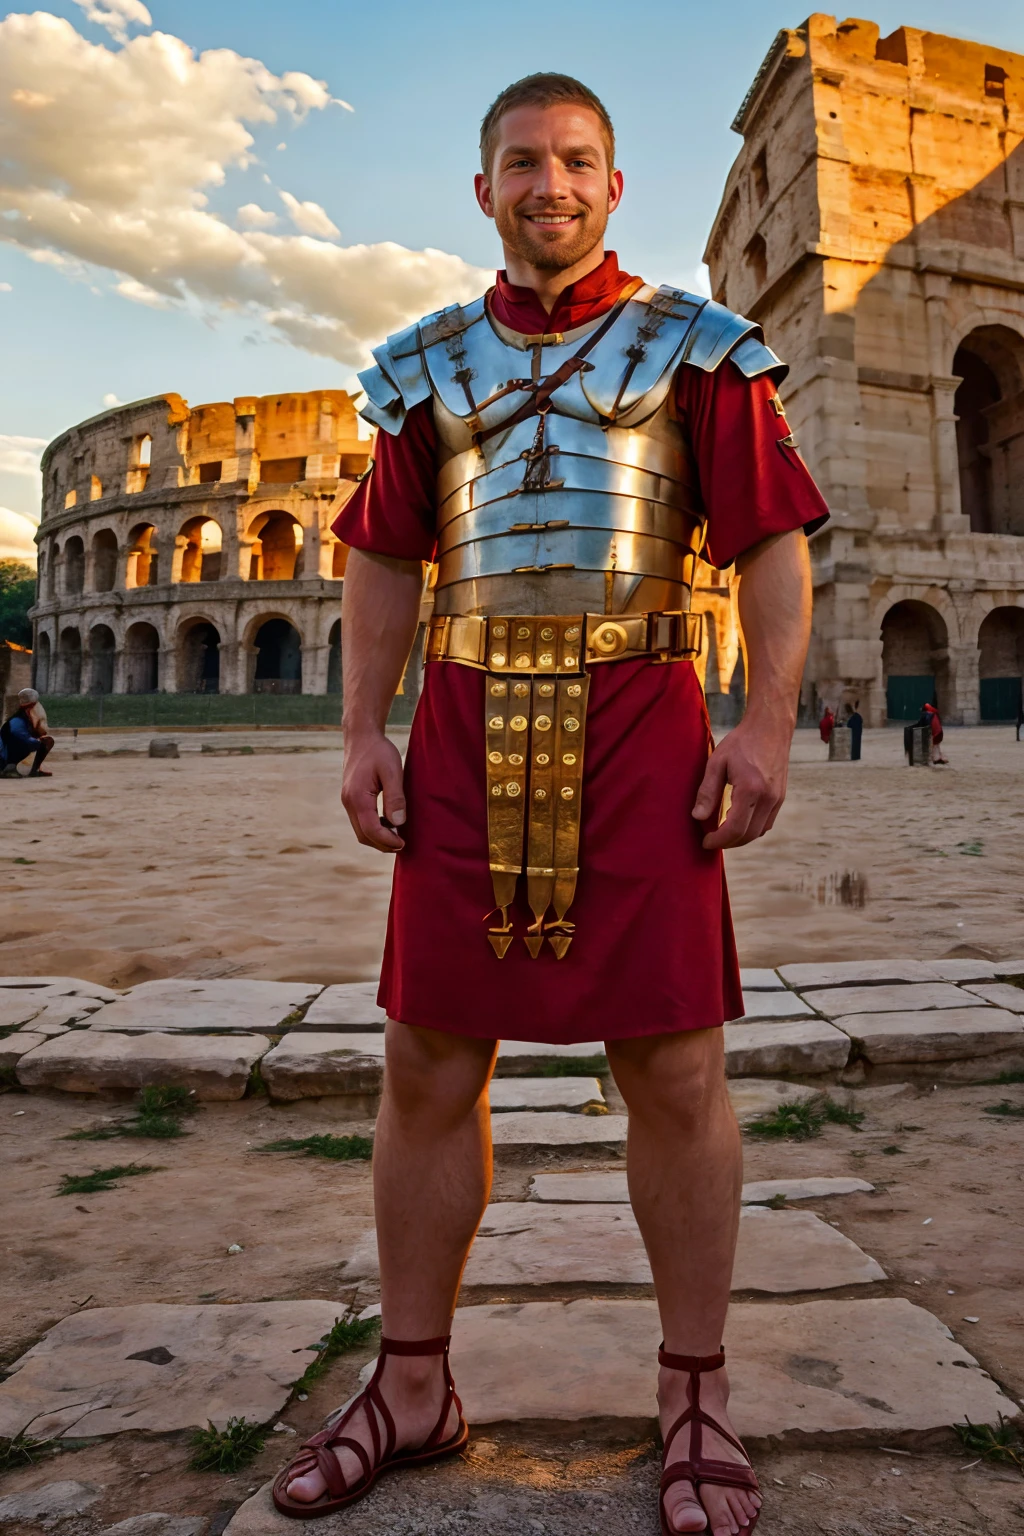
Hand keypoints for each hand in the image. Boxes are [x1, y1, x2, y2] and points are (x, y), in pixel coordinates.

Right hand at [341, 729, 406, 851]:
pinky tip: (388, 824)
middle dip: (382, 844)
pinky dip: (373, 829)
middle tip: (402, 844)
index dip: (387, 840)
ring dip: (377, 838)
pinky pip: (360, 822)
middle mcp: (349, 802)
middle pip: (363, 835)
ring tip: (397, 837)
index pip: (371, 830)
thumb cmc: (379, 751)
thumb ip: (395, 797)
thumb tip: (398, 823)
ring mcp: (347, 801)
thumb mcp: (392, 770)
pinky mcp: (351, 799)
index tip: (403, 843)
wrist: (361, 737)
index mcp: (358, 797)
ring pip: (360, 831)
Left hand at [691, 720, 789, 849]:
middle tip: (711, 840)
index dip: (718, 840)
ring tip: (722, 834)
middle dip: (728, 843)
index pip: (734, 828)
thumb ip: (707, 791)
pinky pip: (767, 823)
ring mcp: (777, 798)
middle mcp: (768, 798)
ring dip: (740, 838)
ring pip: (759, 832)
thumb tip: (698, 816)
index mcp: (750, 789)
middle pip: (747, 835)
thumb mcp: (717, 762)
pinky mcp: (781, 797)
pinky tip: (738, 824)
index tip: (705, 842)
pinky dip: (752, 829)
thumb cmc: (741, 742)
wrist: (770, 727)